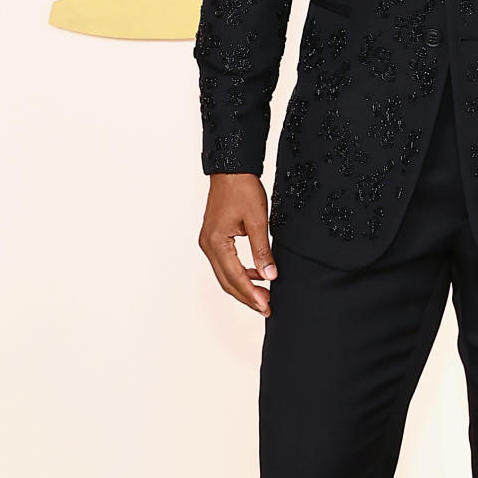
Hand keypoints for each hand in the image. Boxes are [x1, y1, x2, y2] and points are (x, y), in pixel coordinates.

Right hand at [199, 174, 276, 315]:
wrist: (231, 169)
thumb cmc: (242, 189)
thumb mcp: (258, 220)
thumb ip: (263, 250)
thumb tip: (269, 276)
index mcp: (216, 242)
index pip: (235, 277)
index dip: (252, 294)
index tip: (266, 306)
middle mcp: (208, 245)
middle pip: (227, 281)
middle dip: (247, 297)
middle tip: (267, 308)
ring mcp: (209, 242)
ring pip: (225, 274)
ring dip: (243, 287)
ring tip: (264, 295)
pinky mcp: (214, 238)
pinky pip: (225, 263)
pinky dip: (240, 273)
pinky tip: (256, 275)